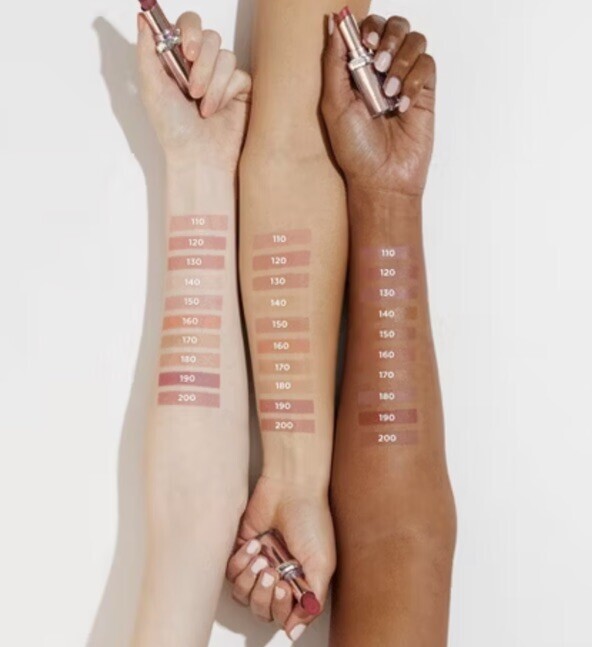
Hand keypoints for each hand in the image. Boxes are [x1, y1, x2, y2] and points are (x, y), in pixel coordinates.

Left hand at [137, 11, 250, 168]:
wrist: (198, 156)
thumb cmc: (174, 130)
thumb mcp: (151, 88)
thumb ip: (147, 51)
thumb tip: (142, 18)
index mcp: (178, 60)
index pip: (188, 25)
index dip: (189, 31)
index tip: (185, 50)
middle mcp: (200, 65)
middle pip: (209, 36)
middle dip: (201, 63)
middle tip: (191, 88)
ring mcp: (222, 77)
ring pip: (225, 56)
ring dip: (211, 83)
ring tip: (202, 107)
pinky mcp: (240, 90)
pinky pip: (239, 75)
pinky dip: (225, 93)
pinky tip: (217, 111)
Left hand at [226, 476, 334, 641]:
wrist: (291, 488)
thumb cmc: (311, 520)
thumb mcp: (322, 564)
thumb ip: (312, 601)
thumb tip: (295, 631)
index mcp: (299, 584)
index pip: (283, 615)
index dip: (281, 609)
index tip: (286, 588)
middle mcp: (279, 577)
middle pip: (261, 608)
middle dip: (264, 594)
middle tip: (274, 573)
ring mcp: (260, 564)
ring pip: (243, 594)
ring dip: (251, 578)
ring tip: (264, 556)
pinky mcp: (242, 550)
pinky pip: (232, 572)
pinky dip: (241, 561)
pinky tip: (255, 544)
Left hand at [322, 15, 435, 195]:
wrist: (381, 179)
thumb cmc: (356, 150)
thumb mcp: (334, 104)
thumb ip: (334, 62)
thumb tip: (334, 22)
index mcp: (356, 71)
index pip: (366, 30)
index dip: (367, 28)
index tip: (365, 44)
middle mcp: (381, 72)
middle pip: (394, 26)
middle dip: (388, 37)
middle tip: (379, 62)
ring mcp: (404, 81)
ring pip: (415, 40)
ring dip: (402, 61)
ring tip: (389, 92)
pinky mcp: (424, 94)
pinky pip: (428, 66)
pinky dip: (415, 81)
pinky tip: (403, 105)